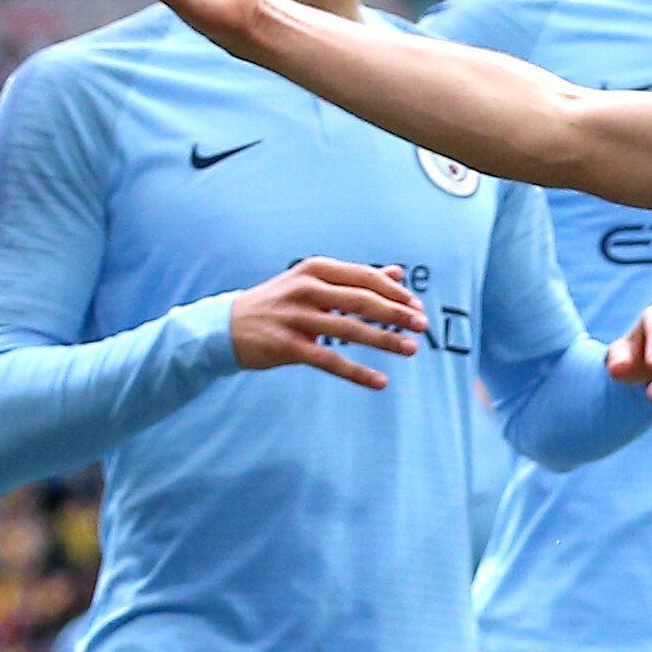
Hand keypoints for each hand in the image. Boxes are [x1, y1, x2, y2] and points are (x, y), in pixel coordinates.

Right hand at [227, 260, 427, 390]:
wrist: (228, 325)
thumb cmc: (280, 303)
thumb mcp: (314, 282)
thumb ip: (356, 279)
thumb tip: (398, 273)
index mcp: (315, 269)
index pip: (364, 277)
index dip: (394, 292)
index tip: (417, 306)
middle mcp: (306, 289)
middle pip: (361, 300)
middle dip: (396, 313)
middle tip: (423, 325)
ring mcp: (296, 318)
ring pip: (349, 330)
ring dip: (384, 340)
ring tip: (411, 349)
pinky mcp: (288, 346)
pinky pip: (330, 361)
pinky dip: (358, 373)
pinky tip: (380, 382)